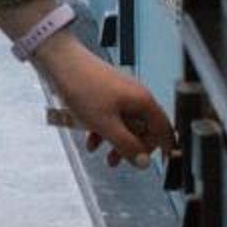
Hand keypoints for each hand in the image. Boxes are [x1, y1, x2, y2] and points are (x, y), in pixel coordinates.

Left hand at [41, 38, 179, 170]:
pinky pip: (113, 116)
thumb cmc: (84, 90)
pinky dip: (105, 130)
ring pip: (127, 125)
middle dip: (134, 148)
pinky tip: (91, 141)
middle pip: (146, 129)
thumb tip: (144, 164)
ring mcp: (122, 93)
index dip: (165, 148)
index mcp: (143, 102)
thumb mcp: (106, 125)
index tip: (162, 164)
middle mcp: (137, 96)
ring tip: (105, 158)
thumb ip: (127, 145)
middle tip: (122, 162)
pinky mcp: (108, 92)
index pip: (164, 129)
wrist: (61, 62)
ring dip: (118, 142)